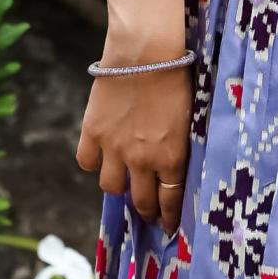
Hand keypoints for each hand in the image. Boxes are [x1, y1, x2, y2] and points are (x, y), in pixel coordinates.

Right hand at [76, 53, 192, 232]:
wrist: (145, 53)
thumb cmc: (177, 77)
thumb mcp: (190, 117)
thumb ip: (180, 145)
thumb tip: (176, 162)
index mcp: (172, 156)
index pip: (170, 199)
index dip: (169, 216)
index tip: (168, 225)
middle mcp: (142, 160)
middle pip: (141, 200)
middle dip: (146, 211)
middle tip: (148, 213)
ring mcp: (114, 148)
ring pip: (111, 186)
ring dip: (119, 186)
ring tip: (124, 180)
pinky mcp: (93, 133)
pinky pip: (87, 162)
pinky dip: (93, 162)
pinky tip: (100, 157)